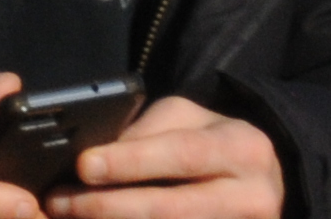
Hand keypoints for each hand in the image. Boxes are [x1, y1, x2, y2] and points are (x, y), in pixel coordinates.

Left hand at [47, 91, 287, 218]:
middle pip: (172, 209)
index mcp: (242, 150)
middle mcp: (251, 199)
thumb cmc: (215, 143)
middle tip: (60, 202)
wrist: (270, 183)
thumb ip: (146, 133)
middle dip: (109, 207)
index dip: (130, 162)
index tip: (83, 166)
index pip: (181, 155)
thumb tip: (92, 158)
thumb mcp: (189, 119)